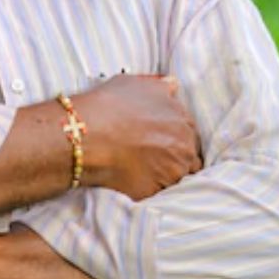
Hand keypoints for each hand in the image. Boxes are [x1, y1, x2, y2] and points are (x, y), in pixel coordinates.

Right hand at [72, 74, 202, 200]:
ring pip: (179, 177)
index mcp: (182, 118)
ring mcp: (173, 171)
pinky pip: (161, 194)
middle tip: (153, 157)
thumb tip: (173, 86)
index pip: (189, 132)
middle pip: (188, 155)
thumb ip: (161, 87)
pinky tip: (137, 182)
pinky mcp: (158, 192)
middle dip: (176, 156)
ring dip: (168, 175)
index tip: (161, 140)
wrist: (89, 136)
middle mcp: (184, 145)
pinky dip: (153, 189)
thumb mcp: (136, 84)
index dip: (174, 137)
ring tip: (146, 172)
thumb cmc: (109, 105)